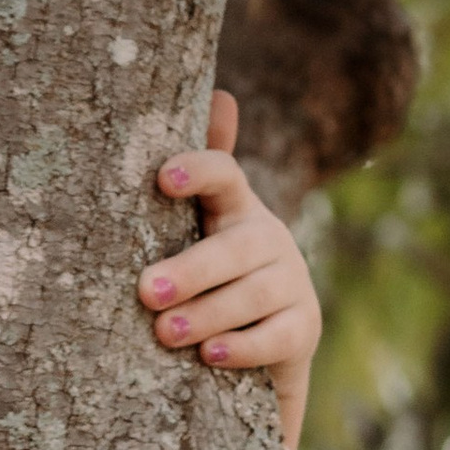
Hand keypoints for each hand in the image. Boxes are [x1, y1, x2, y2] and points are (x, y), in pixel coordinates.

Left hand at [139, 91, 320, 449]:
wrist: (256, 341)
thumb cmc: (206, 272)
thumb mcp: (194, 224)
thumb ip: (198, 171)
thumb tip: (223, 95)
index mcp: (234, 207)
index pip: (224, 175)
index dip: (199, 169)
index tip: (164, 178)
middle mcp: (268, 238)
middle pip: (236, 246)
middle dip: (191, 269)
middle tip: (145, 290)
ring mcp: (292, 282)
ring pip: (255, 293)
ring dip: (208, 312)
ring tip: (164, 332)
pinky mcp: (303, 328)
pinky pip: (279, 336)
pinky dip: (244, 346)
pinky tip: (211, 355)